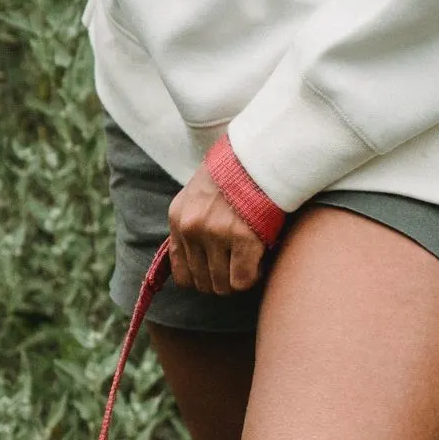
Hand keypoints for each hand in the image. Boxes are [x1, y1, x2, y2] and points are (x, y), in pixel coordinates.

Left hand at [167, 163, 266, 294]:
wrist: (260, 154)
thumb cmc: (234, 176)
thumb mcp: (198, 196)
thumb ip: (192, 225)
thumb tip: (199, 263)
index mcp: (178, 218)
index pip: (182, 274)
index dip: (203, 280)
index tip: (219, 272)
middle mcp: (192, 228)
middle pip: (203, 283)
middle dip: (223, 281)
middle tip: (238, 267)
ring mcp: (215, 233)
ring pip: (222, 285)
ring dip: (238, 281)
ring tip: (250, 263)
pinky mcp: (242, 237)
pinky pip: (242, 280)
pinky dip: (253, 277)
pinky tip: (259, 261)